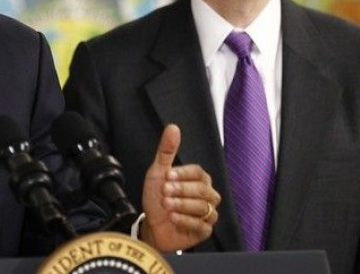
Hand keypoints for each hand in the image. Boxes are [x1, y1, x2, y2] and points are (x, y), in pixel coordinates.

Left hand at [138, 124, 220, 251]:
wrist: (152, 224)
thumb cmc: (157, 197)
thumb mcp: (158, 171)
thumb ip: (166, 150)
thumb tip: (173, 127)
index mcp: (198, 179)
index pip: (198, 172)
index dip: (183, 174)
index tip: (167, 175)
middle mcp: (206, 195)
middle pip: (203, 190)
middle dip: (181, 191)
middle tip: (164, 192)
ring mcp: (207, 213)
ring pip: (203, 208)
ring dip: (181, 205)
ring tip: (167, 205)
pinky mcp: (205, 230)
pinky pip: (202, 226)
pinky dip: (185, 221)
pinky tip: (173, 218)